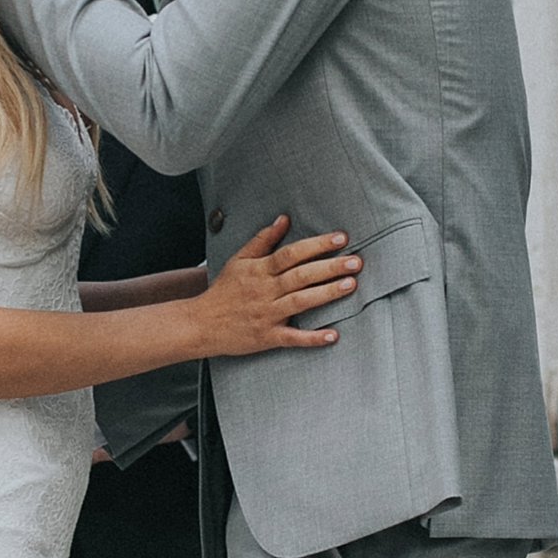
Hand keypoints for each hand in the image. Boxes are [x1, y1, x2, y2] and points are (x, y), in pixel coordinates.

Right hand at [202, 216, 361, 356]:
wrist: (201, 323)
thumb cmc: (223, 290)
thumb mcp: (239, 259)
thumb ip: (263, 239)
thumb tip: (284, 219)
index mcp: (259, 270)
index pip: (292, 253)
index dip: (317, 245)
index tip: (341, 239)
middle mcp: (265, 290)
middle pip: (301, 276)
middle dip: (330, 267)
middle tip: (356, 261)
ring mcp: (267, 314)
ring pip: (300, 302)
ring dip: (327, 293)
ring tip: (351, 285)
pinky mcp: (267, 337)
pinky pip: (292, 337)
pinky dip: (312, 338)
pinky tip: (333, 335)